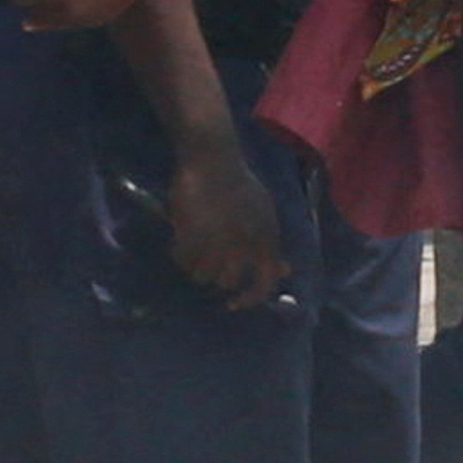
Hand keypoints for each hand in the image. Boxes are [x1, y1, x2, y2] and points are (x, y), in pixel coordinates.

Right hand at [162, 137, 283, 307]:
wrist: (212, 159)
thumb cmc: (239, 184)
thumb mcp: (264, 213)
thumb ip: (270, 245)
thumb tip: (284, 271)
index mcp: (265, 240)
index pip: (264, 285)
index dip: (249, 299)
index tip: (234, 303)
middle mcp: (243, 246)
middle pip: (226, 281)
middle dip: (216, 274)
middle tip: (207, 259)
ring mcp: (216, 242)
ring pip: (202, 275)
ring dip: (195, 266)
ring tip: (191, 249)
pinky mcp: (191, 235)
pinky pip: (182, 261)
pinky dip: (179, 255)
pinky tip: (179, 243)